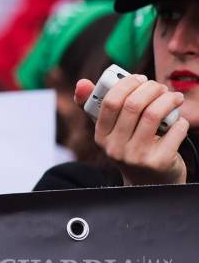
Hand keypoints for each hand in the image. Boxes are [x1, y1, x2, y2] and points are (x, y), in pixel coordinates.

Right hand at [74, 76, 189, 185]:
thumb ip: (97, 107)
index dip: (126, 84)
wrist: (150, 184)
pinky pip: (174, 131)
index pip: (109, 103)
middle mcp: (116, 148)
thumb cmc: (131, 149)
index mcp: (101, 137)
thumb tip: (82, 82)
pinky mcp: (159, 162)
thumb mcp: (111, 132)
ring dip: (168, 100)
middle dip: (151, 89)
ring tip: (174, 97)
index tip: (139, 78)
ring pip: (154, 115)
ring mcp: (137, 157)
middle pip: (133, 105)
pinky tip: (178, 120)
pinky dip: (180, 120)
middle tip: (160, 86)